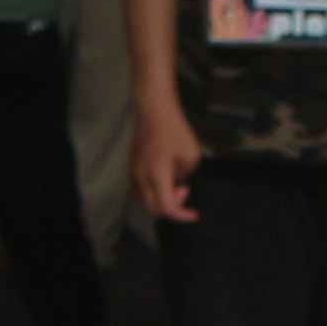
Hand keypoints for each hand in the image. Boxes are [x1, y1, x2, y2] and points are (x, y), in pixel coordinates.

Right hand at [135, 94, 206, 222]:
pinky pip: (141, 188)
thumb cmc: (174, 129)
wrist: (154, 109)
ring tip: (175, 183)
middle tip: (185, 191)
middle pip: (153, 209)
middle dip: (172, 206)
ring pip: (145, 200)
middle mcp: (141, 177)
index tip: (194, 214)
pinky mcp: (132, 165)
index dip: (182, 215)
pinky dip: (154, 191)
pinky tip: (165, 178)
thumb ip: (186, 175)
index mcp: (156, 175)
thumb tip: (178, 181)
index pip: (167, 207)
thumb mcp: (192, 155)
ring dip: (161, 198)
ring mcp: (134, 171)